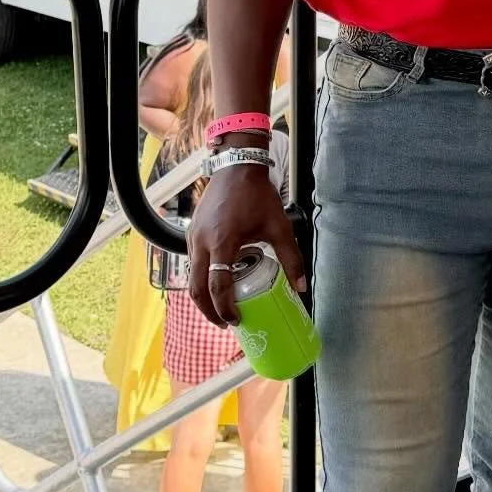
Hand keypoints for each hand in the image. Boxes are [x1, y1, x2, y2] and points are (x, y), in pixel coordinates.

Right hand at [188, 167, 304, 327]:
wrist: (237, 168)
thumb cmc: (258, 196)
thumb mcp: (279, 228)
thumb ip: (291, 258)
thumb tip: (300, 287)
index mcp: (222, 243)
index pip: (217, 286)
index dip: (224, 308)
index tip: (235, 320)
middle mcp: (201, 242)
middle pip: (196, 288)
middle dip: (209, 310)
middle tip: (225, 323)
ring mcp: (192, 237)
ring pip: (191, 276)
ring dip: (204, 295)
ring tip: (221, 307)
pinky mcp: (191, 232)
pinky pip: (192, 262)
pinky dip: (201, 278)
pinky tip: (218, 282)